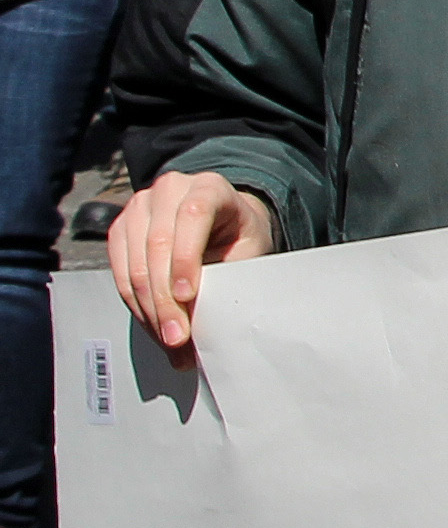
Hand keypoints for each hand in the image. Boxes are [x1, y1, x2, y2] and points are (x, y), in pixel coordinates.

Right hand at [104, 171, 278, 360]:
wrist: (224, 221)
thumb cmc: (240, 236)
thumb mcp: (248, 250)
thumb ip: (229, 273)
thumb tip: (208, 320)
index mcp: (209, 186)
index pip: (193, 217)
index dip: (186, 258)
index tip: (186, 296)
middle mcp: (170, 190)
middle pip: (157, 245)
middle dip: (165, 299)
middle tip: (177, 339)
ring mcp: (139, 206)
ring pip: (134, 263)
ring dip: (149, 309)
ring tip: (168, 341)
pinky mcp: (121, 228)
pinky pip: (119, 271)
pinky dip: (136, 303)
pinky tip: (152, 325)